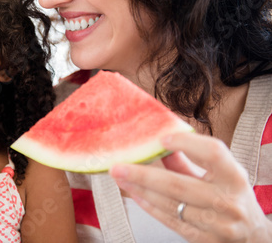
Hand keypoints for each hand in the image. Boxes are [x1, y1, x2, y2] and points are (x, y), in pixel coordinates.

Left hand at [110, 132, 271, 241]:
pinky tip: (134, 194)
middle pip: (179, 185)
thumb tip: (160, 140)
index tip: (161, 138)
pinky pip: (169, 220)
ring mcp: (216, 225)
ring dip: (139, 189)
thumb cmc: (232, 196)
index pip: (213, 153)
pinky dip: (148, 205)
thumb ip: (191, 158)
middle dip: (144, 174)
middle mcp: (227, 202)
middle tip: (118, 166)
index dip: (186, 144)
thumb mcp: (221, 174)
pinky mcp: (203, 240)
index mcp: (234, 177)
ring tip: (119, 177)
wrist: (252, 237)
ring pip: (169, 204)